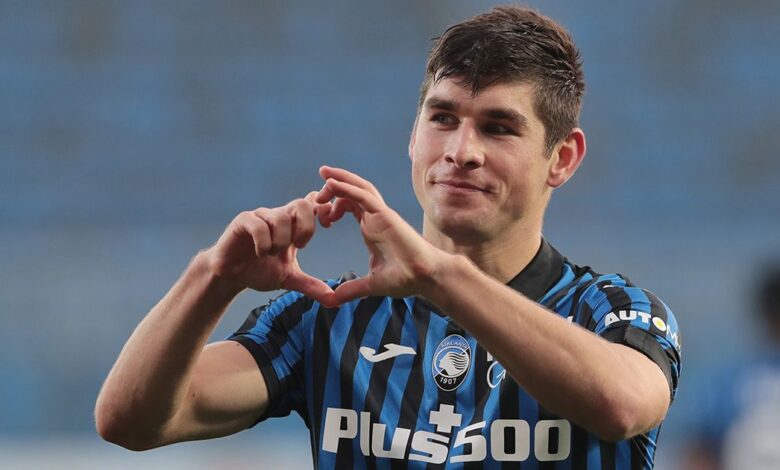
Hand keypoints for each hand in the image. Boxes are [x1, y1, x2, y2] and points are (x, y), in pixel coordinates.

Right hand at [203, 192, 335, 304]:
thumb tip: (334, 301)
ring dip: (281, 241)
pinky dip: (264, 242)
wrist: (231, 276)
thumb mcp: (290, 279)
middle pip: (302, 204)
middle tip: (299, 246)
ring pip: (281, 217)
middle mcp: (279, 216)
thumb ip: (311, 286)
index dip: (324, 210)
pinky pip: (259, 225)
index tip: (327, 226)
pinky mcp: (243, 221)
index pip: (313, 203)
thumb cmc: (260, 271)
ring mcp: (261, 216)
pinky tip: (260, 253)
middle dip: (306, 227)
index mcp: (293, 225)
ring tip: (272, 254)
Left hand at [316, 166, 446, 303]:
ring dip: (340, 179)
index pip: (350, 206)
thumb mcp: (371, 284)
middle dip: (333, 187)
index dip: (332, 204)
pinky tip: (332, 183)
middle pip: (352, 192)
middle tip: (314, 194)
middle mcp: (375, 217)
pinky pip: (364, 196)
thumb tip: (333, 300)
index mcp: (371, 228)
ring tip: (323, 174)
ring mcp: (381, 214)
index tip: (320, 216)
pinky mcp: (386, 215)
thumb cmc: (406, 277)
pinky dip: (348, 187)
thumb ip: (352, 289)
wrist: (425, 278)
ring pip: (359, 188)